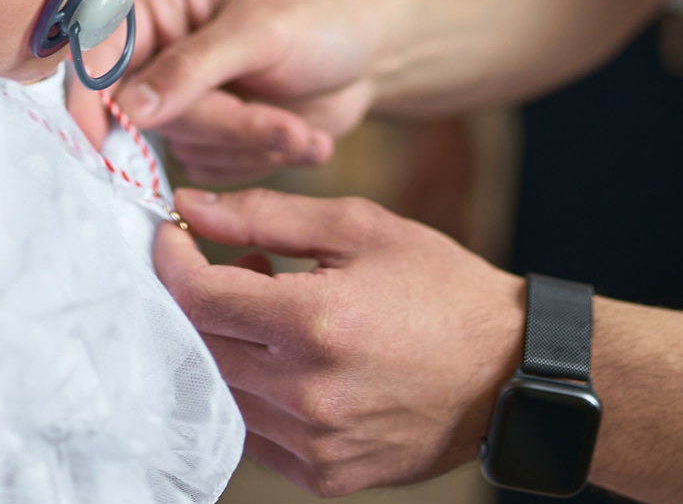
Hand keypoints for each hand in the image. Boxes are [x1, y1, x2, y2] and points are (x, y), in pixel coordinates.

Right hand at [116, 0, 386, 182]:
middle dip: (223, 123)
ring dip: (249, 143)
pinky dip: (258, 158)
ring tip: (303, 129)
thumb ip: (191, 69)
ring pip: (181, 144)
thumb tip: (127, 108)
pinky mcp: (207, 134)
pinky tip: (298, 135)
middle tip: (284, 126)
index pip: (99, 49)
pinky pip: (209, 167)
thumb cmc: (322, 16)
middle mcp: (157, 44)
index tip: (101, 143)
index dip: (93, 98)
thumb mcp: (260, 32)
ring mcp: (180, 94)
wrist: (374, 51)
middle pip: (145, 110)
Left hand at [154, 187, 522, 495]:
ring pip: (220, 393)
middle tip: (240, 266)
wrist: (511, 373)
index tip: (175, 236)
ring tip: (274, 313)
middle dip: (199, 299)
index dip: (171, 262)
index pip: (198, 299)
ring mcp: (315, 444)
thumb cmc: (440, 288)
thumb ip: (266, 214)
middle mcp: (307, 394)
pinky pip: (251, 434)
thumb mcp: (360, 228)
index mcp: (314, 324)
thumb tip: (190, 207)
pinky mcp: (325, 476)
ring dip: (226, 347)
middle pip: (200, 347)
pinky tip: (288, 360)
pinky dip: (251, 392)